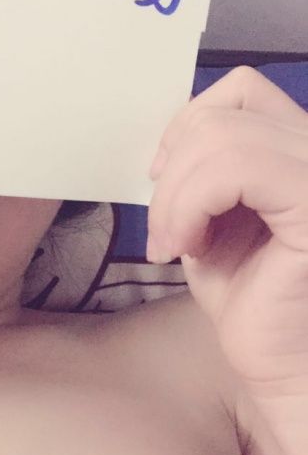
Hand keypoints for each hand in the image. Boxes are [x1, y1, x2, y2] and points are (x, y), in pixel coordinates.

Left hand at [147, 66, 307, 397]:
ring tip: (175, 246)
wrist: (281, 365)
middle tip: (163, 232)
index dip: (186, 127)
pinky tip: (188, 251)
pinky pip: (234, 171)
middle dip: (171, 175)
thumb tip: (170, 139)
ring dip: (175, 198)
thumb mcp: (216, 217)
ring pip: (221, 139)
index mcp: (301, 148)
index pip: (242, 89)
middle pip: (222, 115)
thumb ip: (205, 169)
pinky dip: (189, 207)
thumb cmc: (251, 296)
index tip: (162, 180)